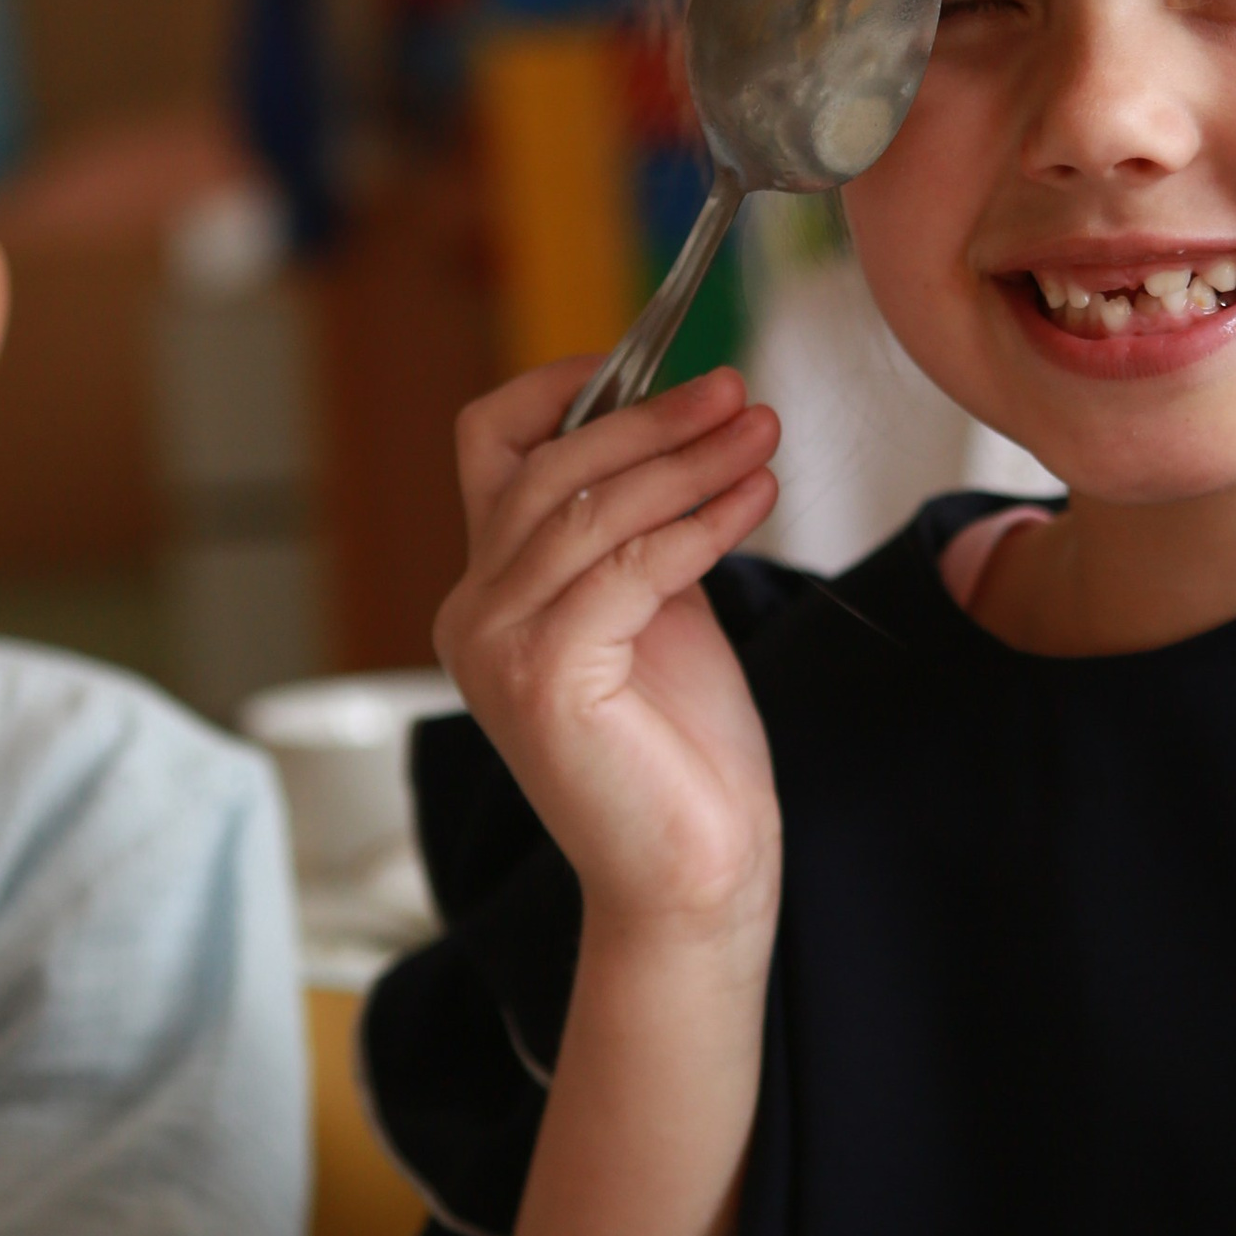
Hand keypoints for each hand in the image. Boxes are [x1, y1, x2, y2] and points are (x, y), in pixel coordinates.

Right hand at [436, 361, 784, 942]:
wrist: (693, 876)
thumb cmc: (684, 755)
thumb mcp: (657, 611)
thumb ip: (640, 531)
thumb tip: (678, 430)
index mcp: (489, 593)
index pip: (490, 447)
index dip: (559, 390)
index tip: (646, 359)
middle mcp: (473, 614)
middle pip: (546, 468)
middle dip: (650, 418)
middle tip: (737, 390)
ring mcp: (496, 647)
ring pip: (588, 510)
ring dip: (687, 459)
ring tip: (763, 431)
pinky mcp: (545, 677)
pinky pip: (630, 567)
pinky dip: (702, 522)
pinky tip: (758, 497)